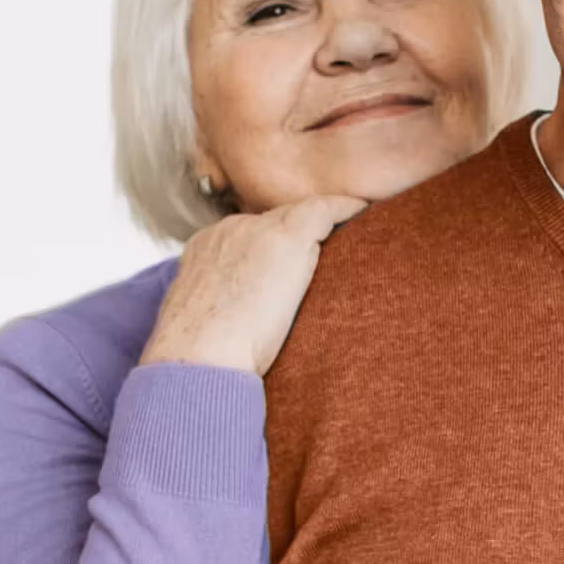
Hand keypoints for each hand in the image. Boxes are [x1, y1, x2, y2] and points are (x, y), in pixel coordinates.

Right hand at [141, 194, 368, 373]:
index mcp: (204, 251)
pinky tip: (363, 210)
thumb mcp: (204, 322)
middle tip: (320, 255)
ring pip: (295, 219)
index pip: (243, 240)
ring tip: (347, 234)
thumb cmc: (202, 355)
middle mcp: (228, 232)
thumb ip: (220, 309)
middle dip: (291, 238)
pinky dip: (346, 208)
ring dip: (316, 230)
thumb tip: (241, 325)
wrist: (199, 353)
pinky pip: (324, 210)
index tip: (280, 268)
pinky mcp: (287, 236)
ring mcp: (257, 230)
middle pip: (270, 225)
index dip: (264, 251)